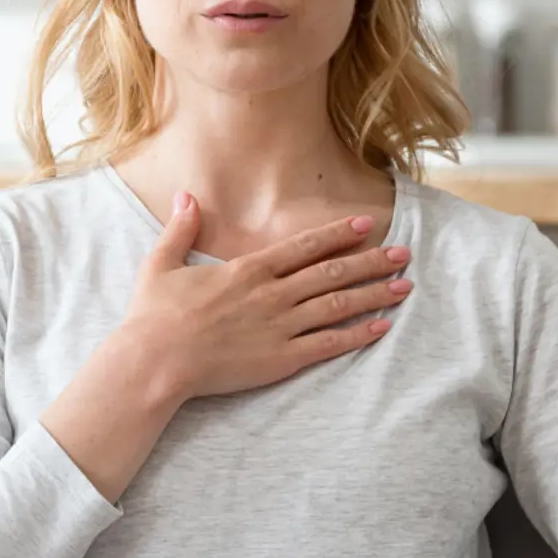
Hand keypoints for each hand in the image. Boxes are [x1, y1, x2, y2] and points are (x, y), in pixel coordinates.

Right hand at [118, 186, 412, 404]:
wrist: (154, 362)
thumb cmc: (153, 317)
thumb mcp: (161, 264)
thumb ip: (180, 228)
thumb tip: (186, 196)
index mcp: (248, 270)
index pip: (305, 246)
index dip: (339, 234)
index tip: (367, 225)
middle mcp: (272, 294)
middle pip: (333, 272)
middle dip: (372, 261)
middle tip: (403, 254)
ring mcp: (280, 327)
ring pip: (338, 305)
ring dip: (374, 293)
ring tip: (404, 286)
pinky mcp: (281, 359)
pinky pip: (329, 344)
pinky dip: (358, 334)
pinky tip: (382, 326)